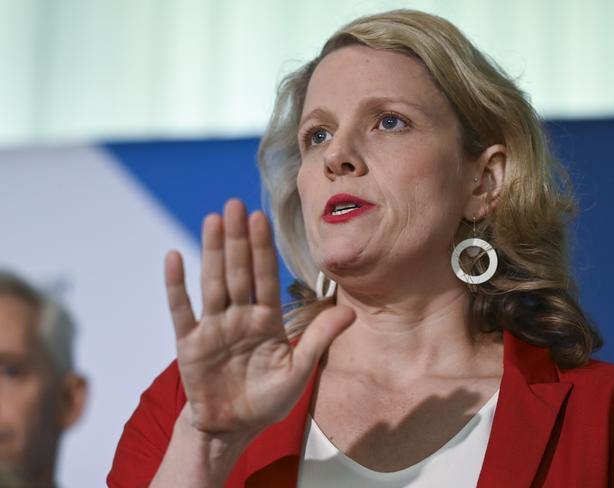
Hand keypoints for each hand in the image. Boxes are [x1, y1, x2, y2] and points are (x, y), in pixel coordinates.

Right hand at [164, 199, 354, 435]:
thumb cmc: (266, 400)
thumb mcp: (298, 371)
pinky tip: (174, 257)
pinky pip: (182, 310)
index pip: (265, 277)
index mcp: (266, 320)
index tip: (261, 219)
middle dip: (238, 240)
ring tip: (212, 220)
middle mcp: (239, 316)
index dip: (263, 249)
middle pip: (238, 271)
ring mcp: (213, 327)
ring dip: (211, 252)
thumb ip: (319, 339)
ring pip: (212, 283)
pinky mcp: (189, 343)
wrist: (232, 427)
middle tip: (235, 204)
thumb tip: (350, 311)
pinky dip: (177, 286)